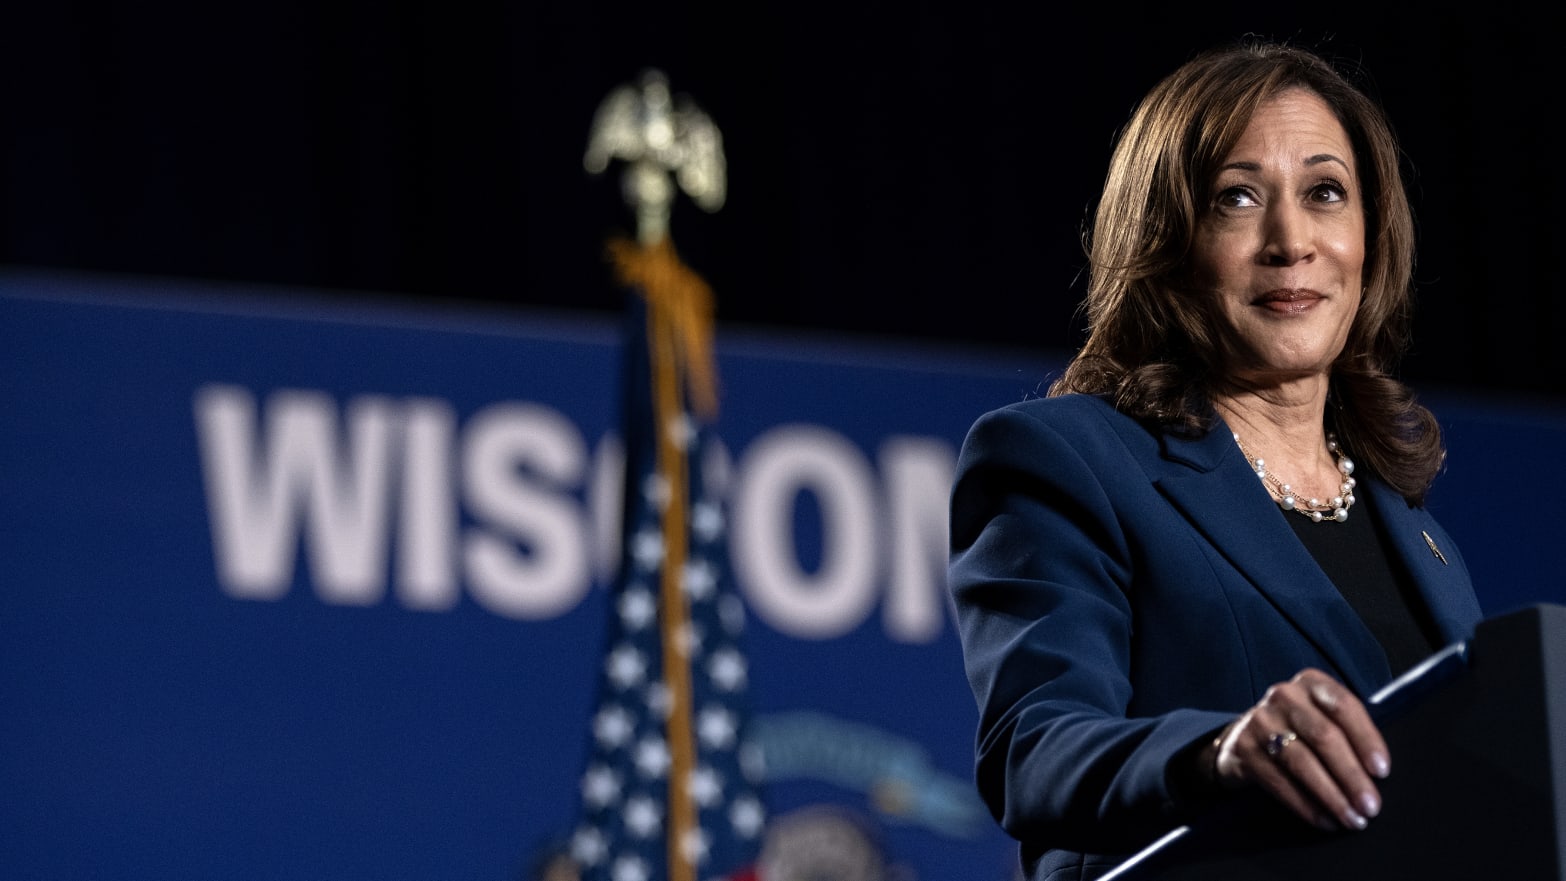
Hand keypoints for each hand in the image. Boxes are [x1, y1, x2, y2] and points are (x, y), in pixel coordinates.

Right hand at [1209, 669, 1389, 830]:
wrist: (1247, 736)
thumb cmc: (1300, 729)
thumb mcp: (1322, 716)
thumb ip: (1349, 730)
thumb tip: (1379, 773)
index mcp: (1312, 683)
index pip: (1343, 706)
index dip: (1366, 739)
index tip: (1381, 770)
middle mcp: (1284, 696)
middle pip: (1324, 736)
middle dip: (1351, 776)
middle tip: (1370, 806)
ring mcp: (1261, 720)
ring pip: (1302, 761)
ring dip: (1331, 795)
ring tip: (1351, 818)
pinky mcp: (1244, 748)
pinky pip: (1279, 781)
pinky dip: (1305, 805)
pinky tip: (1324, 820)